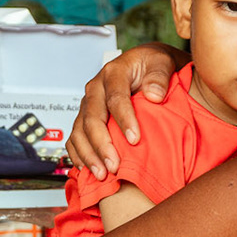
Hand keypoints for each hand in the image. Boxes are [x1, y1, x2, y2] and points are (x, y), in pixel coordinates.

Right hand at [67, 43, 188, 178]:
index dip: (124, 120)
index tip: (135, 139)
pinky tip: (88, 170)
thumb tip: (154, 95)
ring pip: (79, 131)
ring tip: (101, 174)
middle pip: (92, 118)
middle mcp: (96, 88)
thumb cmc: (153, 65)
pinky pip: (74, 138)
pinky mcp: (84, 118)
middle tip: (114, 166)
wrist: (145, 67)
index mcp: (114, 72)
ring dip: (89, 155)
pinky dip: (78, 155)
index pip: (115, 98)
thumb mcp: (162, 62)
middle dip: (102, 145)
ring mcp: (88, 104)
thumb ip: (159, 76)